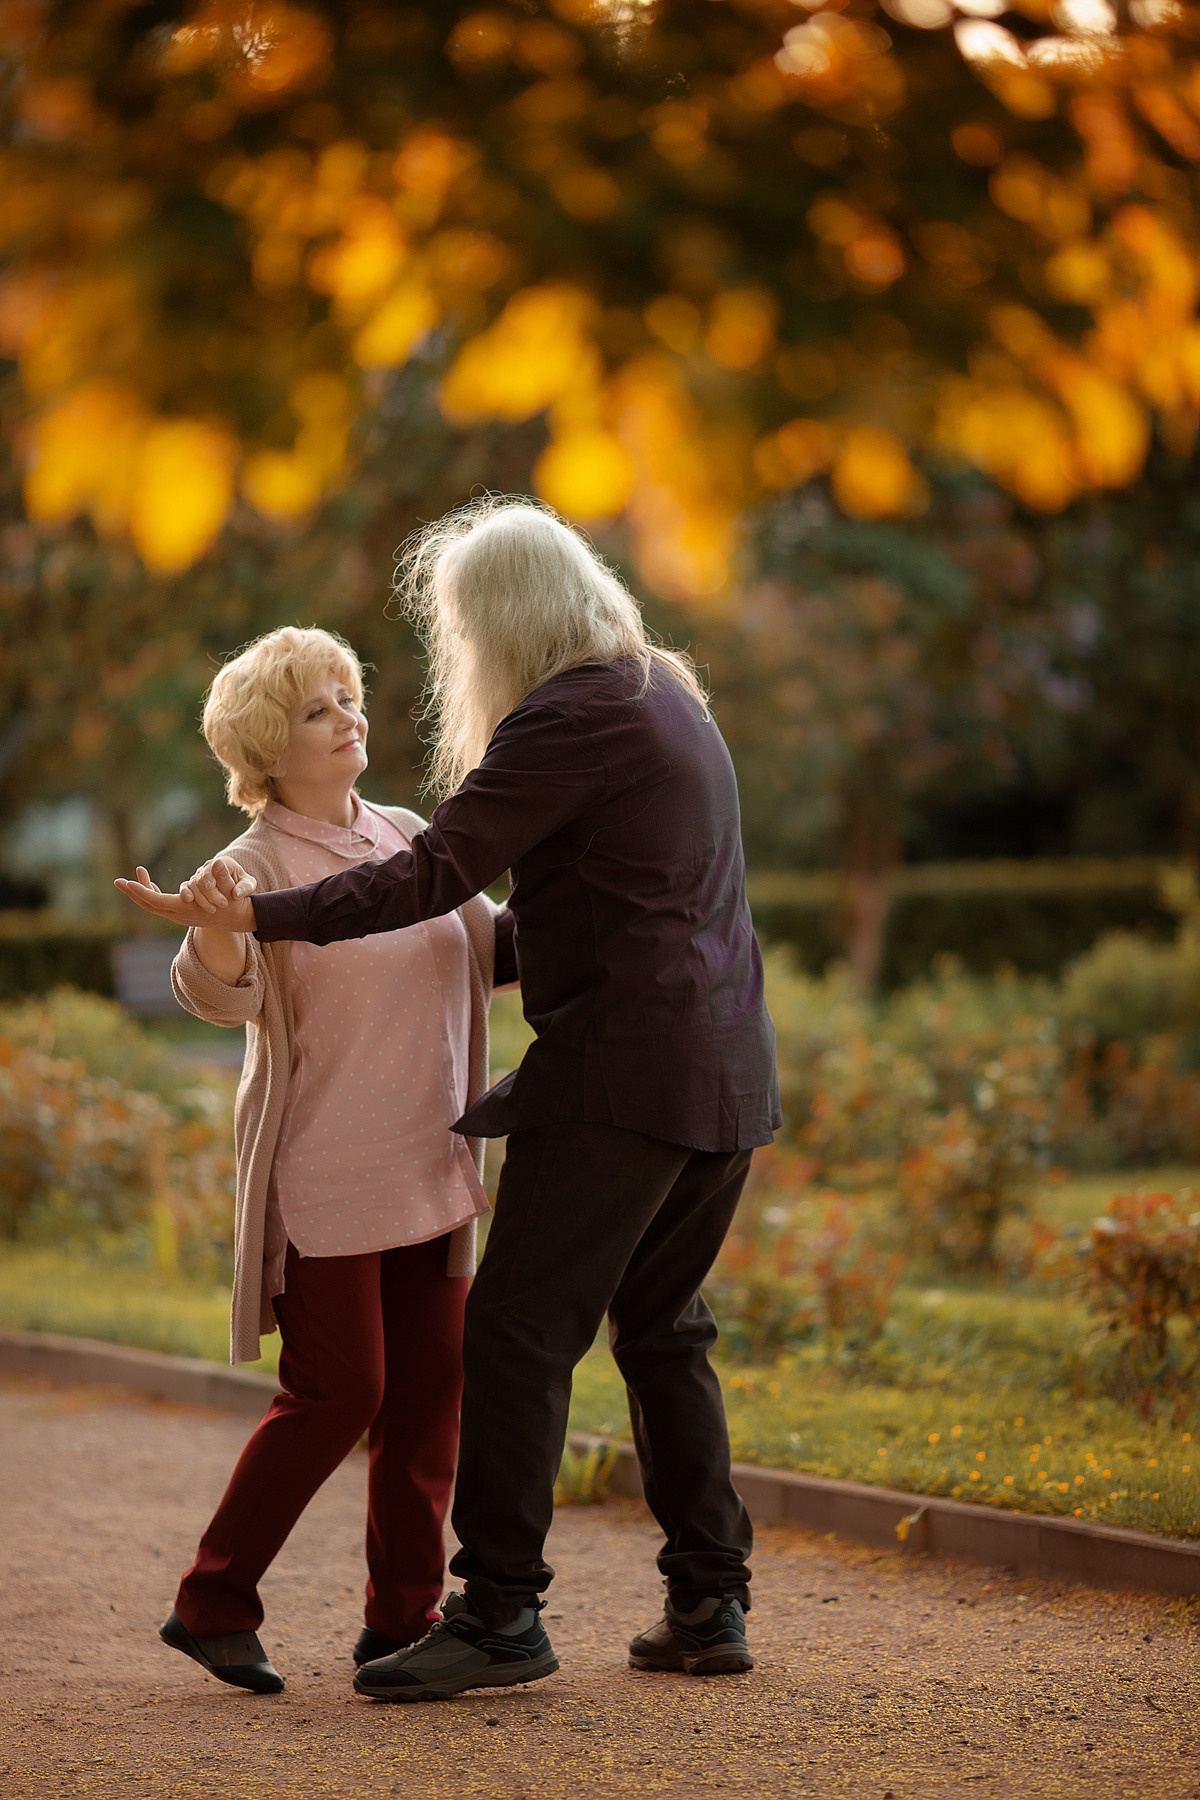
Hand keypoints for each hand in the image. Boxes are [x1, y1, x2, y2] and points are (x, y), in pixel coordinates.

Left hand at [113, 866, 255, 933]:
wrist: (239, 918)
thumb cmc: (236, 902)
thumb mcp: (231, 889)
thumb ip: (223, 877)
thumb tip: (218, 862)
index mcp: (186, 910)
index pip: (156, 902)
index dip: (141, 892)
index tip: (127, 882)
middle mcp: (179, 915)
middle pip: (149, 905)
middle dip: (133, 893)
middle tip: (117, 881)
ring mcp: (178, 915)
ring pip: (153, 905)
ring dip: (142, 891)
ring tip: (138, 871)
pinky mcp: (180, 913)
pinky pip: (160, 904)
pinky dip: (152, 893)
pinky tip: (149, 883)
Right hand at [180, 856, 257, 912]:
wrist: (233, 890)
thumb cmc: (242, 885)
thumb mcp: (248, 884)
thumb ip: (245, 887)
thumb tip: (236, 894)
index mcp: (223, 863)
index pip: (212, 867)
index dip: (209, 877)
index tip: (211, 886)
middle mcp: (209, 867)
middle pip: (203, 878)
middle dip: (211, 893)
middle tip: (222, 904)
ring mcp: (199, 876)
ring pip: (194, 885)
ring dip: (202, 898)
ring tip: (213, 909)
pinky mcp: (192, 884)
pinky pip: (185, 886)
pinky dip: (185, 892)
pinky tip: (188, 900)